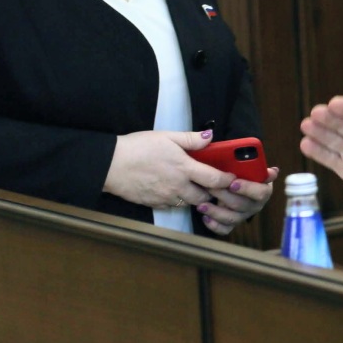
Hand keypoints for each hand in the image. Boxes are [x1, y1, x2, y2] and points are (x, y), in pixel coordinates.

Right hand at [105, 129, 234, 212]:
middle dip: (211, 192)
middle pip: (205, 197)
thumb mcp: (166, 136)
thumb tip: (210, 137)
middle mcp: (178, 186)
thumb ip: (191, 139)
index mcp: (184, 168)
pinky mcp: (155, 204)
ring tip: (191, 185)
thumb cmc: (138, 147)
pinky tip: (172, 190)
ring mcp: (166, 198)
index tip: (231, 178)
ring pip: (189, 203)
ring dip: (194, 197)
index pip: (215, 180)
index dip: (227, 181)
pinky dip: (177, 200)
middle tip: (210, 183)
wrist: (111, 164)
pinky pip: (172, 206)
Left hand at [198, 165, 279, 235]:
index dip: (247, 188)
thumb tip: (273, 171)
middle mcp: (255, 205)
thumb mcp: (250, 166)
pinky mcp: (232, 224)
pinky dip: (214, 225)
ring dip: (216, 212)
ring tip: (201, 205)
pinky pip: (224, 229)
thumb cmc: (241, 172)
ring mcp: (243, 216)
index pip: (261, 192)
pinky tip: (205, 217)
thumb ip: (258, 167)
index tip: (232, 183)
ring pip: (232, 219)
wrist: (233, 181)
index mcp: (263, 191)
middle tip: (209, 187)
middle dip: (224, 196)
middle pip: (241, 205)